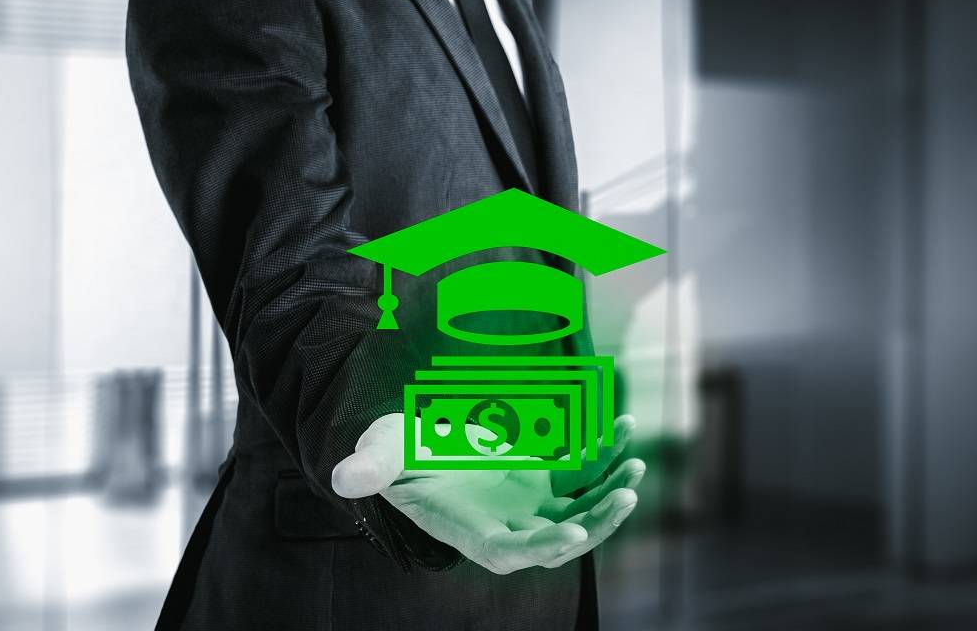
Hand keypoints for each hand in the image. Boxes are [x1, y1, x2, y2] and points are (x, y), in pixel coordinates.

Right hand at [332, 413, 643, 573]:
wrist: (419, 442)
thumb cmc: (397, 453)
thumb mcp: (382, 453)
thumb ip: (369, 466)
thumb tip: (341, 477)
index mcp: (471, 531)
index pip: (511, 552)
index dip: (544, 545)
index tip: (574, 531)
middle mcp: (508, 526)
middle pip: (561, 538)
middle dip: (597, 521)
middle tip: (624, 493)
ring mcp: (531, 505)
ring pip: (582, 509)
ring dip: (611, 490)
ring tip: (634, 463)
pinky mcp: (545, 479)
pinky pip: (584, 472)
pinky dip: (606, 453)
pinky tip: (625, 426)